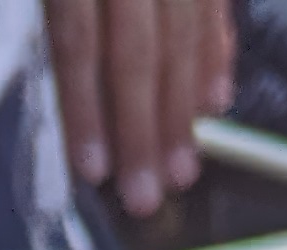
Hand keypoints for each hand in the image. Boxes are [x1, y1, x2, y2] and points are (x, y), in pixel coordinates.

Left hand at [46, 0, 235, 212]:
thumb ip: (72, 25)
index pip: (78, 44)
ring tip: (181, 170)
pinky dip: (214, 58)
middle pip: (135, 54)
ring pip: (181, 40)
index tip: (93, 168)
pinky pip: (214, 8)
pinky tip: (214, 103)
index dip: (84, 110)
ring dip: (182, 113)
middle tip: (144, 193)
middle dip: (140, 131)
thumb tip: (89, 107)